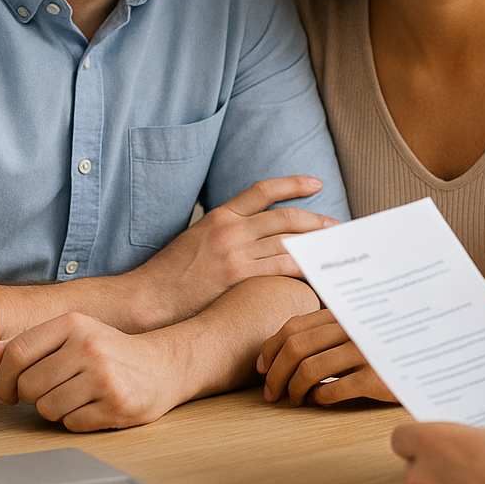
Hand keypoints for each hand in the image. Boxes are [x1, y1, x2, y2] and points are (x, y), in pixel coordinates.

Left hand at [0, 313, 190, 431]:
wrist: (163, 366)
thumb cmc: (109, 351)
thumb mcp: (70, 336)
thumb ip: (25, 344)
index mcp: (73, 324)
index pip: (17, 353)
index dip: (3, 380)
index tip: (9, 391)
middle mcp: (88, 347)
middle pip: (28, 386)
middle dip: (32, 397)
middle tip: (52, 391)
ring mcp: (104, 377)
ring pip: (47, 409)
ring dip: (55, 409)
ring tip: (76, 396)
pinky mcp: (116, 405)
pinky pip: (70, 424)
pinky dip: (76, 420)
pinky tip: (93, 406)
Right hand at [128, 175, 336, 328]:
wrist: (146, 299)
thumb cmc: (168, 276)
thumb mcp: (193, 240)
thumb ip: (223, 232)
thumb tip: (252, 234)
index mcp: (219, 216)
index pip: (263, 190)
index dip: (293, 184)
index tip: (316, 183)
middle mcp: (230, 229)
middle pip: (285, 217)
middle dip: (317, 221)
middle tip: (338, 227)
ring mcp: (236, 252)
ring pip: (288, 242)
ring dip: (316, 245)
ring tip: (335, 250)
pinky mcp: (239, 277)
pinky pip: (283, 269)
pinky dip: (304, 269)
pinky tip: (318, 273)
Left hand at [257, 308, 395, 404]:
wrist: (436, 356)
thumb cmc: (392, 345)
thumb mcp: (362, 329)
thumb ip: (331, 330)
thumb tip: (285, 347)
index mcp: (345, 314)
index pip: (293, 327)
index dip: (270, 349)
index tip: (262, 368)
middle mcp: (353, 328)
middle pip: (295, 349)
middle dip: (274, 375)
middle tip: (271, 394)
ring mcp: (365, 352)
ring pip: (308, 370)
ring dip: (292, 389)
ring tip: (294, 399)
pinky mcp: (376, 378)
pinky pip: (331, 390)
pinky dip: (317, 398)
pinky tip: (319, 401)